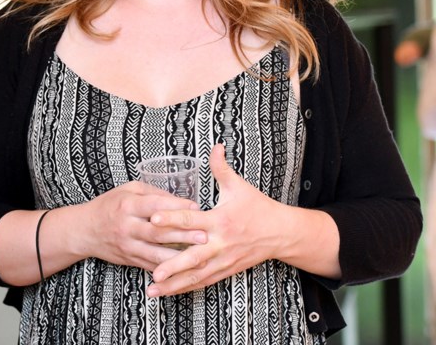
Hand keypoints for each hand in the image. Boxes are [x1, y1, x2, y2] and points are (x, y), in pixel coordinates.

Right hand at [82, 179, 206, 271]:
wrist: (85, 230)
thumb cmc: (109, 205)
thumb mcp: (127, 190)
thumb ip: (152, 193)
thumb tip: (179, 200)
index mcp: (127, 205)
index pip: (154, 205)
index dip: (175, 207)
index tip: (196, 207)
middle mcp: (127, 226)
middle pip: (158, 232)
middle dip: (183, 235)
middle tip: (205, 235)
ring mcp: (128, 245)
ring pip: (156, 253)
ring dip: (179, 257)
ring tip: (200, 257)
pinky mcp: (130, 259)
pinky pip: (151, 266)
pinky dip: (169, 268)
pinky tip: (185, 269)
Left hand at [145, 144, 285, 296]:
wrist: (283, 234)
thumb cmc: (258, 207)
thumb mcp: (239, 186)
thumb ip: (222, 168)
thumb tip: (215, 144)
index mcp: (220, 221)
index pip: (191, 219)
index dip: (171, 219)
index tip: (152, 220)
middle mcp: (220, 244)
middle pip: (194, 257)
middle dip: (173, 266)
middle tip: (153, 273)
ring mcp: (223, 260)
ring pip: (196, 276)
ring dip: (175, 285)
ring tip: (152, 291)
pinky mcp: (226, 270)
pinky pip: (203, 281)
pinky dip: (186, 288)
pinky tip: (169, 292)